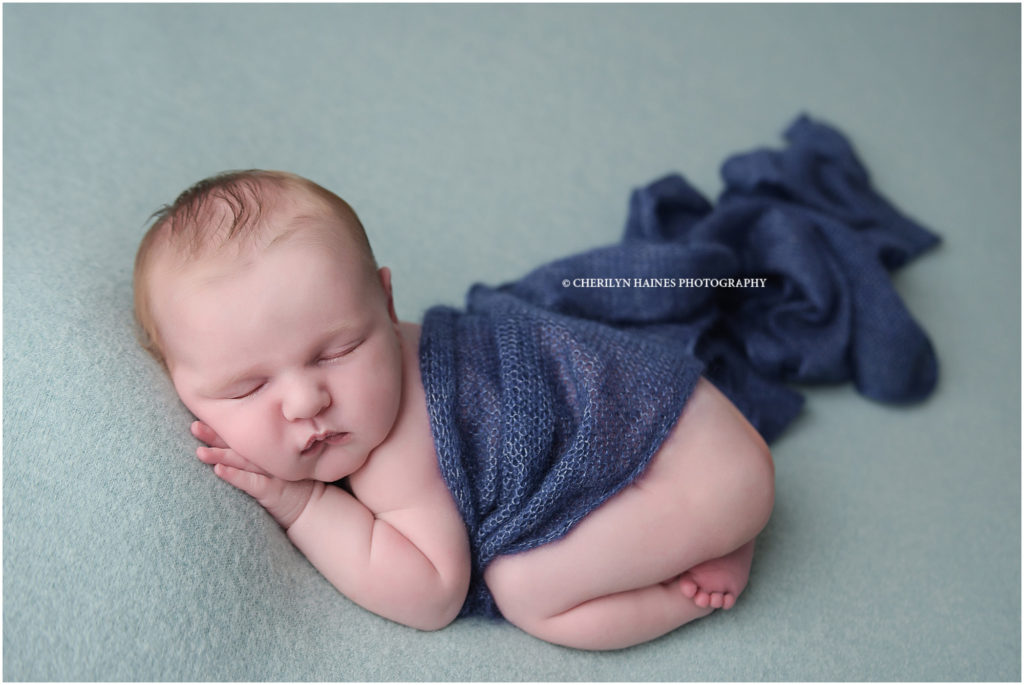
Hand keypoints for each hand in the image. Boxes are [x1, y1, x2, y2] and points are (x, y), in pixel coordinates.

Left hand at [191, 421, 319, 528]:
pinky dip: (234, 476)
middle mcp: (266, 458)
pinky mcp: (272, 490)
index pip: (240, 436)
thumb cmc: (290, 485)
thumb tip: (232, 443)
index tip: (200, 416)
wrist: (311, 506)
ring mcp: (270, 473)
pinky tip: (218, 471)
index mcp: (265, 451)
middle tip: (194, 426)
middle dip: (215, 436)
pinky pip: (251, 482)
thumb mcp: (275, 464)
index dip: (221, 427)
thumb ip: (258, 453)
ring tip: (200, 452)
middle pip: (237, 444)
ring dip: (220, 455)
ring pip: (241, 461)